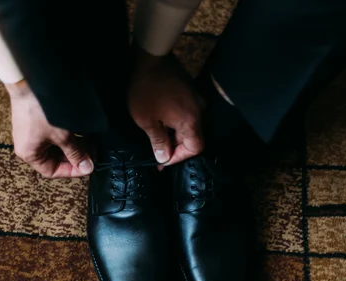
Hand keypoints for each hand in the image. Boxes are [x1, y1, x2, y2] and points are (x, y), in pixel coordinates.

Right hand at [6, 80, 93, 177]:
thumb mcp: (63, 136)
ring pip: (58, 145)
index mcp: (29, 154)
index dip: (71, 171)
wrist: (30, 81)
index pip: (52, 171)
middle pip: (56, 158)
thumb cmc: (42, 112)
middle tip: (93, 153)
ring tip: (91, 142)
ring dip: (75, 145)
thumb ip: (76, 153)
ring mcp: (33, 132)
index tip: (88, 166)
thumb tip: (87, 168)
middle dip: (76, 156)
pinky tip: (83, 131)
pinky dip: (69, 134)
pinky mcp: (38, 120)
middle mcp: (29, 145)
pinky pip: (55, 133)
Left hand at [128, 46, 204, 166]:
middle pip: (194, 137)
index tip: (162, 159)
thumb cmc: (146, 90)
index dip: (179, 157)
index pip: (195, 148)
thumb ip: (158, 142)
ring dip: (176, 134)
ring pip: (191, 125)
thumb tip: (164, 158)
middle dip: (176, 147)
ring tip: (158, 136)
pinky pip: (188, 113)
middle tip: (158, 151)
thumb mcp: (146, 120)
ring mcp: (197, 99)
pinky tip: (162, 120)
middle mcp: (199, 111)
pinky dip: (177, 121)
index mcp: (191, 121)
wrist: (151, 57)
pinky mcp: (191, 91)